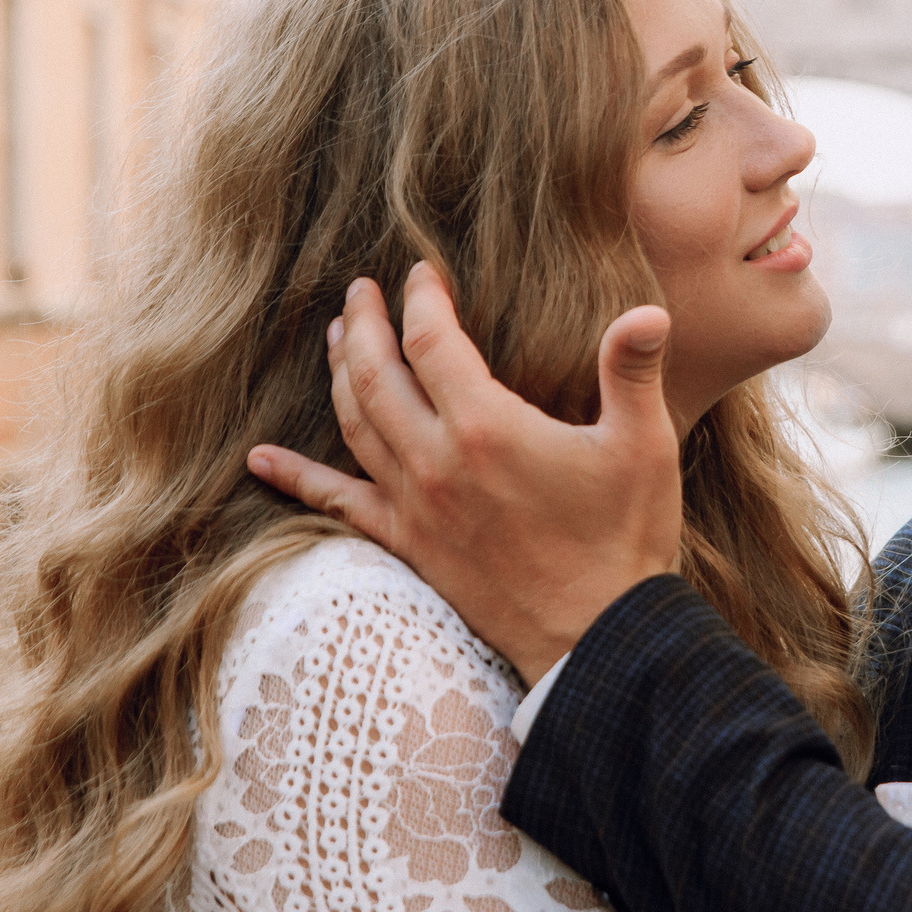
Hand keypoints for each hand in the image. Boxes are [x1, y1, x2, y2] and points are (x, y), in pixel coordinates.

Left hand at [244, 263, 684, 683]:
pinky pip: (338, 502)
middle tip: (359, 290)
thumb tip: (650, 311)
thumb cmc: (623, 539)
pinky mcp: (408, 544)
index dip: (422, 297)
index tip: (422, 272)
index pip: (432, 338)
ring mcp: (414, 505)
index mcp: (485, 425)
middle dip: (362, 324)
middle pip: (375, 373)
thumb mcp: (642, 447)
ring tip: (334, 338)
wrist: (596, 638)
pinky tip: (261, 459)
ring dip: (338, 374)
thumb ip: (633, 371)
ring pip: (354, 424)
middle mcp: (435, 460)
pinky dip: (296, 477)